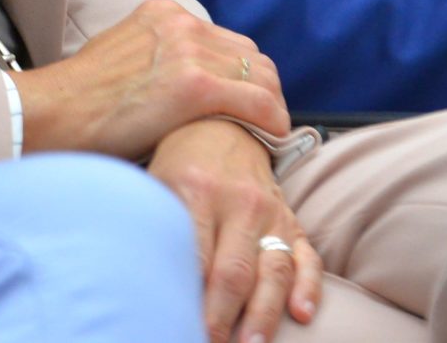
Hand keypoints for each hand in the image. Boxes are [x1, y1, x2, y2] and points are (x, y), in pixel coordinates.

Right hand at [15, 0, 289, 159]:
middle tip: (265, 122)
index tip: (248, 101)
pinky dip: (272, 121)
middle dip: (263, 89)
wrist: (52, 113)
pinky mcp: (195, 86)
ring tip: (269, 134)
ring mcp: (189, 52)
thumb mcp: (120, 56)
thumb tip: (175, 84)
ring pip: (261, 77)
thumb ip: (154, 59)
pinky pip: (256, 102)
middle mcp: (181, 24)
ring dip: (270, 106)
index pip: (227, 42)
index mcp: (163, 15)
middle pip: (250, 56)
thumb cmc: (78, 100)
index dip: (245, 75)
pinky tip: (273, 139)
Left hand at [148, 119, 321, 342]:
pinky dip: (308, 287)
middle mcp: (239, 202)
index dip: (186, 298)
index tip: (176, 326)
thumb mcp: (157, 183)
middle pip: (233, 272)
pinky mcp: (292, 221)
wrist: (221, 124)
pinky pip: (307, 258)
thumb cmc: (180, 164)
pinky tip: (302, 314)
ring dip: (264, 315)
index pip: (193, 256)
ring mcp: (271, 212)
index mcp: (197, 191)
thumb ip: (155, 227)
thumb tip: (138, 283)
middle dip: (222, 318)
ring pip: (273, 270)